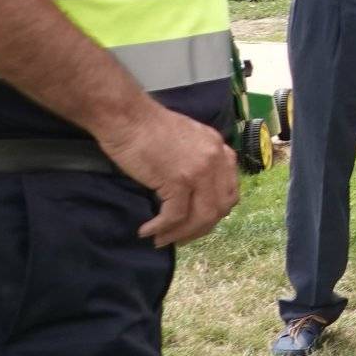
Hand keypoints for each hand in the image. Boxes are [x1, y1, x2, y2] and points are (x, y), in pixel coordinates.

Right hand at [95, 105, 239, 248]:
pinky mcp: (177, 181)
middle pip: (219, 208)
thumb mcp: (188, 140)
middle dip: (200, 228)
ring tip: (162, 239)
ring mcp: (199, 171)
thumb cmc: (148, 127)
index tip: (197, 223)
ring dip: (181, 234)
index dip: (215, 212)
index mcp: (220, 151)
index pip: (229, 191)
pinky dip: (162, 228)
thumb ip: (199, 161)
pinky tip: (148, 231)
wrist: (126, 116)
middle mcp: (216, 161)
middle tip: (180, 237)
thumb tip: (195, 190)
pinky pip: (175, 216)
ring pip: (201, 217)